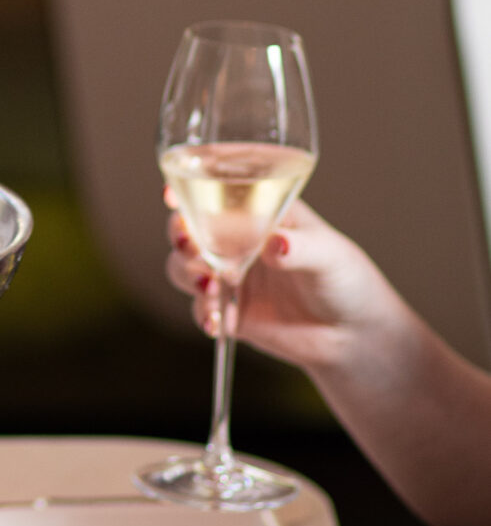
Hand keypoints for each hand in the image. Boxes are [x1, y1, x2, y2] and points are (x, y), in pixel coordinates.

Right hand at [164, 195, 401, 375]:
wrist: (353, 335)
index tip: (171, 194)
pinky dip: (203, 314)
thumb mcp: (330, 255)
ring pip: (184, 268)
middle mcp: (238, 242)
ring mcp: (230, 277)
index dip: (188, 191)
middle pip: (189, 229)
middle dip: (180, 234)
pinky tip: (218, 321)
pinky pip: (201, 310)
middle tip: (188, 242)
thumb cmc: (346, 279)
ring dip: (186, 273)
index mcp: (259, 213)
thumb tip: (275, 244)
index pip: (216, 194)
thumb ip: (300, 248)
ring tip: (208, 284)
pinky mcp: (230, 312)